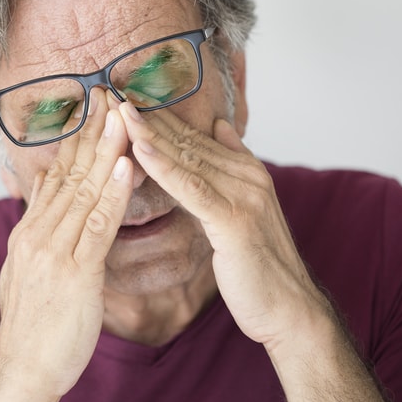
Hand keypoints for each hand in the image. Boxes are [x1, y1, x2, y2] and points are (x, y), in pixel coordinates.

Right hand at [0, 91, 133, 401]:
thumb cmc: (35, 326)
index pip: (56, 176)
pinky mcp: (73, 272)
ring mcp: (52, 250)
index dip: (77, 141)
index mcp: (30, 232)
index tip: (95, 112)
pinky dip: (111, 194)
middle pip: (68, 173)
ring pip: (82, 191)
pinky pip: (96, 226)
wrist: (22, 370)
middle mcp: (37, 233)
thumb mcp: (29, 270)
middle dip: (91, 132)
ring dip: (105, 151)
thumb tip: (44, 196)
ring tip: (123, 117)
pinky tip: (126, 167)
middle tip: (110, 95)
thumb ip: (39, 230)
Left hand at [118, 102, 330, 348]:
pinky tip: (138, 150)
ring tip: (119, 110)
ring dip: (150, 133)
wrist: (288, 308)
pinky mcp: (234, 221)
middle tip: (112, 92)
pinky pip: (191, 188)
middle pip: (187, 140)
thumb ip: (229, 167)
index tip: (124, 97)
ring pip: (187, 158)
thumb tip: (219, 125)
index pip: (193, 136)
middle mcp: (246, 175)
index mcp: (245, 171)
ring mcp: (243, 195)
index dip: (158, 116)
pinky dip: (163, 167)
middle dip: (147, 116)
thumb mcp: (242, 209)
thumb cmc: (257, 265)